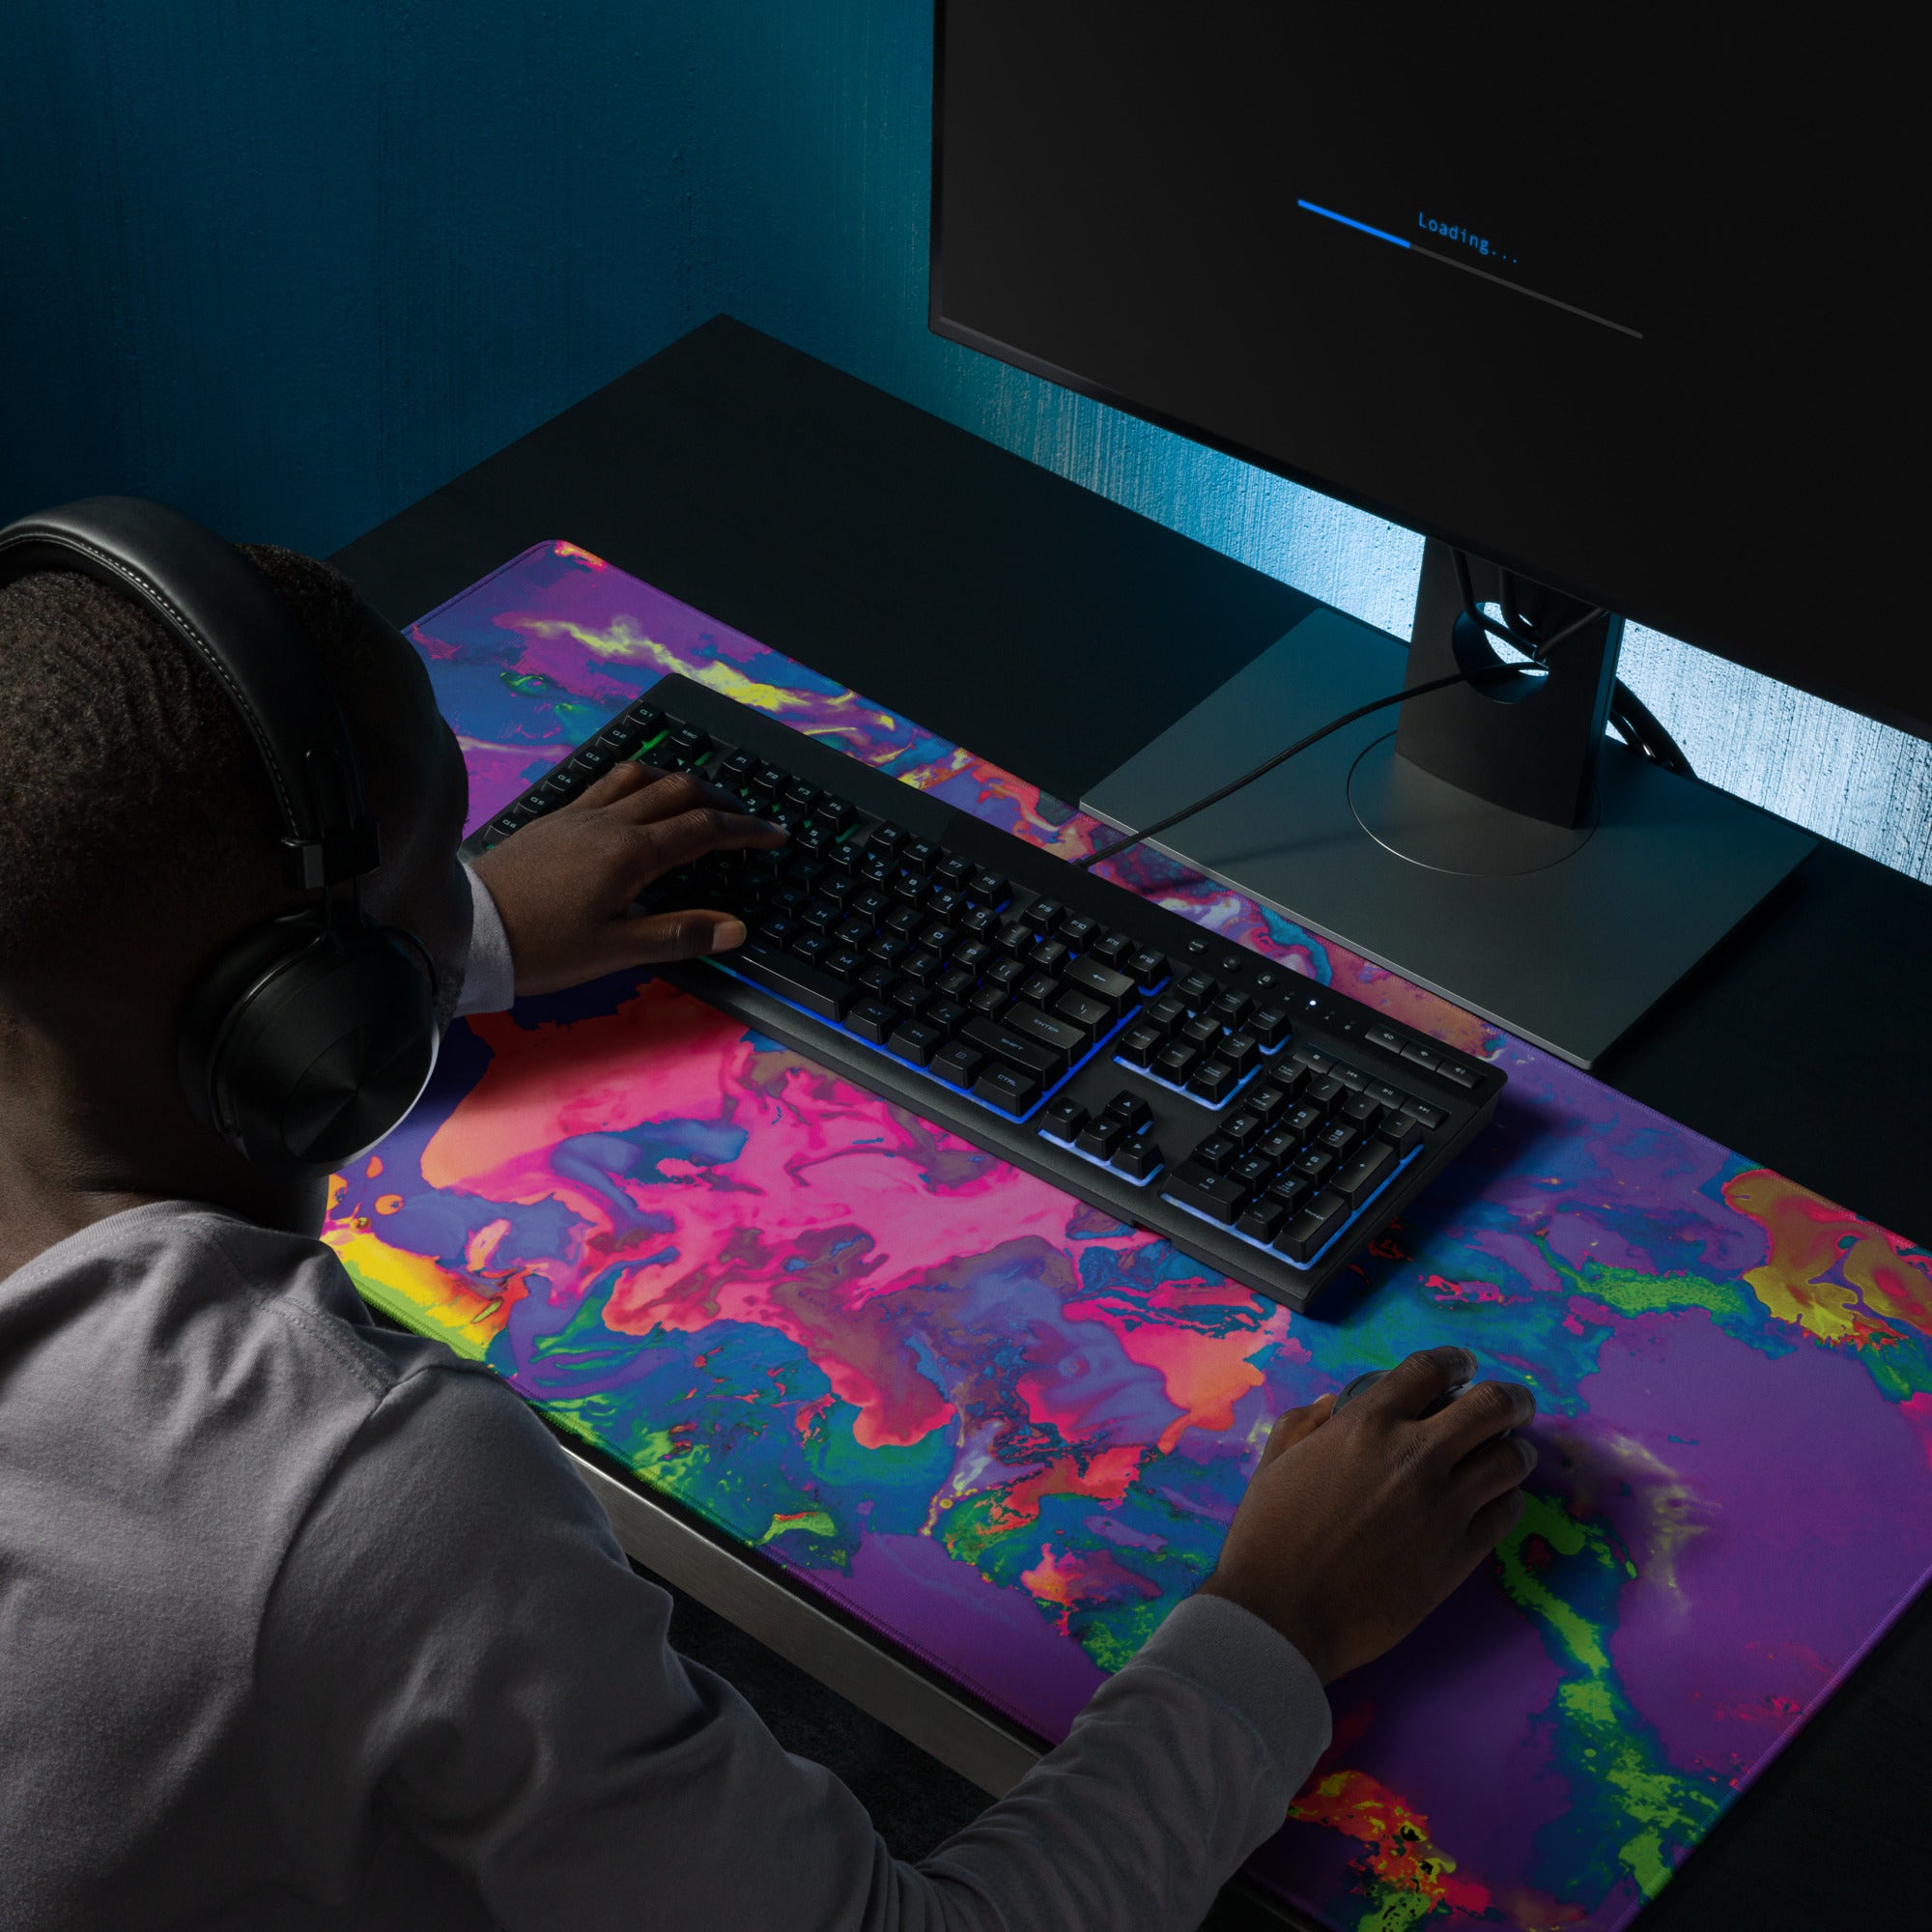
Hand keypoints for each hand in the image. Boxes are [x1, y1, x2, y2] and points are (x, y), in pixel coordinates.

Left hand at [470, 762, 786, 994]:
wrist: (467, 928)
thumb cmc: (540, 946)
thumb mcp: (615, 951)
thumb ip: (678, 935)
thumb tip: (734, 929)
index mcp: (631, 854)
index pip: (704, 829)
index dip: (746, 830)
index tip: (776, 834)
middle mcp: (608, 823)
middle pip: (678, 791)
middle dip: (722, 799)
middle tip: (747, 816)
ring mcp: (578, 815)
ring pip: (641, 777)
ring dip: (679, 781)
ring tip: (698, 796)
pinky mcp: (554, 819)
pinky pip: (606, 783)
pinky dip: (637, 782)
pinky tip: (635, 799)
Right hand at [1198, 1346, 1535, 1682]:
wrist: (1282, 1614)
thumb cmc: (1267, 1535)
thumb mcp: (1275, 1462)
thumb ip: (1305, 1423)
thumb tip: (1336, 1402)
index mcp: (1367, 1424)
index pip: (1430, 1369)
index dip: (1454, 1360)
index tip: (1463, 1366)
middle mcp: (1415, 1456)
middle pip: (1491, 1405)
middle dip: (1510, 1398)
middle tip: (1513, 1404)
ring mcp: (1444, 1507)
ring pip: (1510, 1459)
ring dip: (1514, 1449)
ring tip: (1509, 1454)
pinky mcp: (1460, 1555)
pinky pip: (1505, 1513)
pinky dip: (1506, 1498)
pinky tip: (1494, 1500)